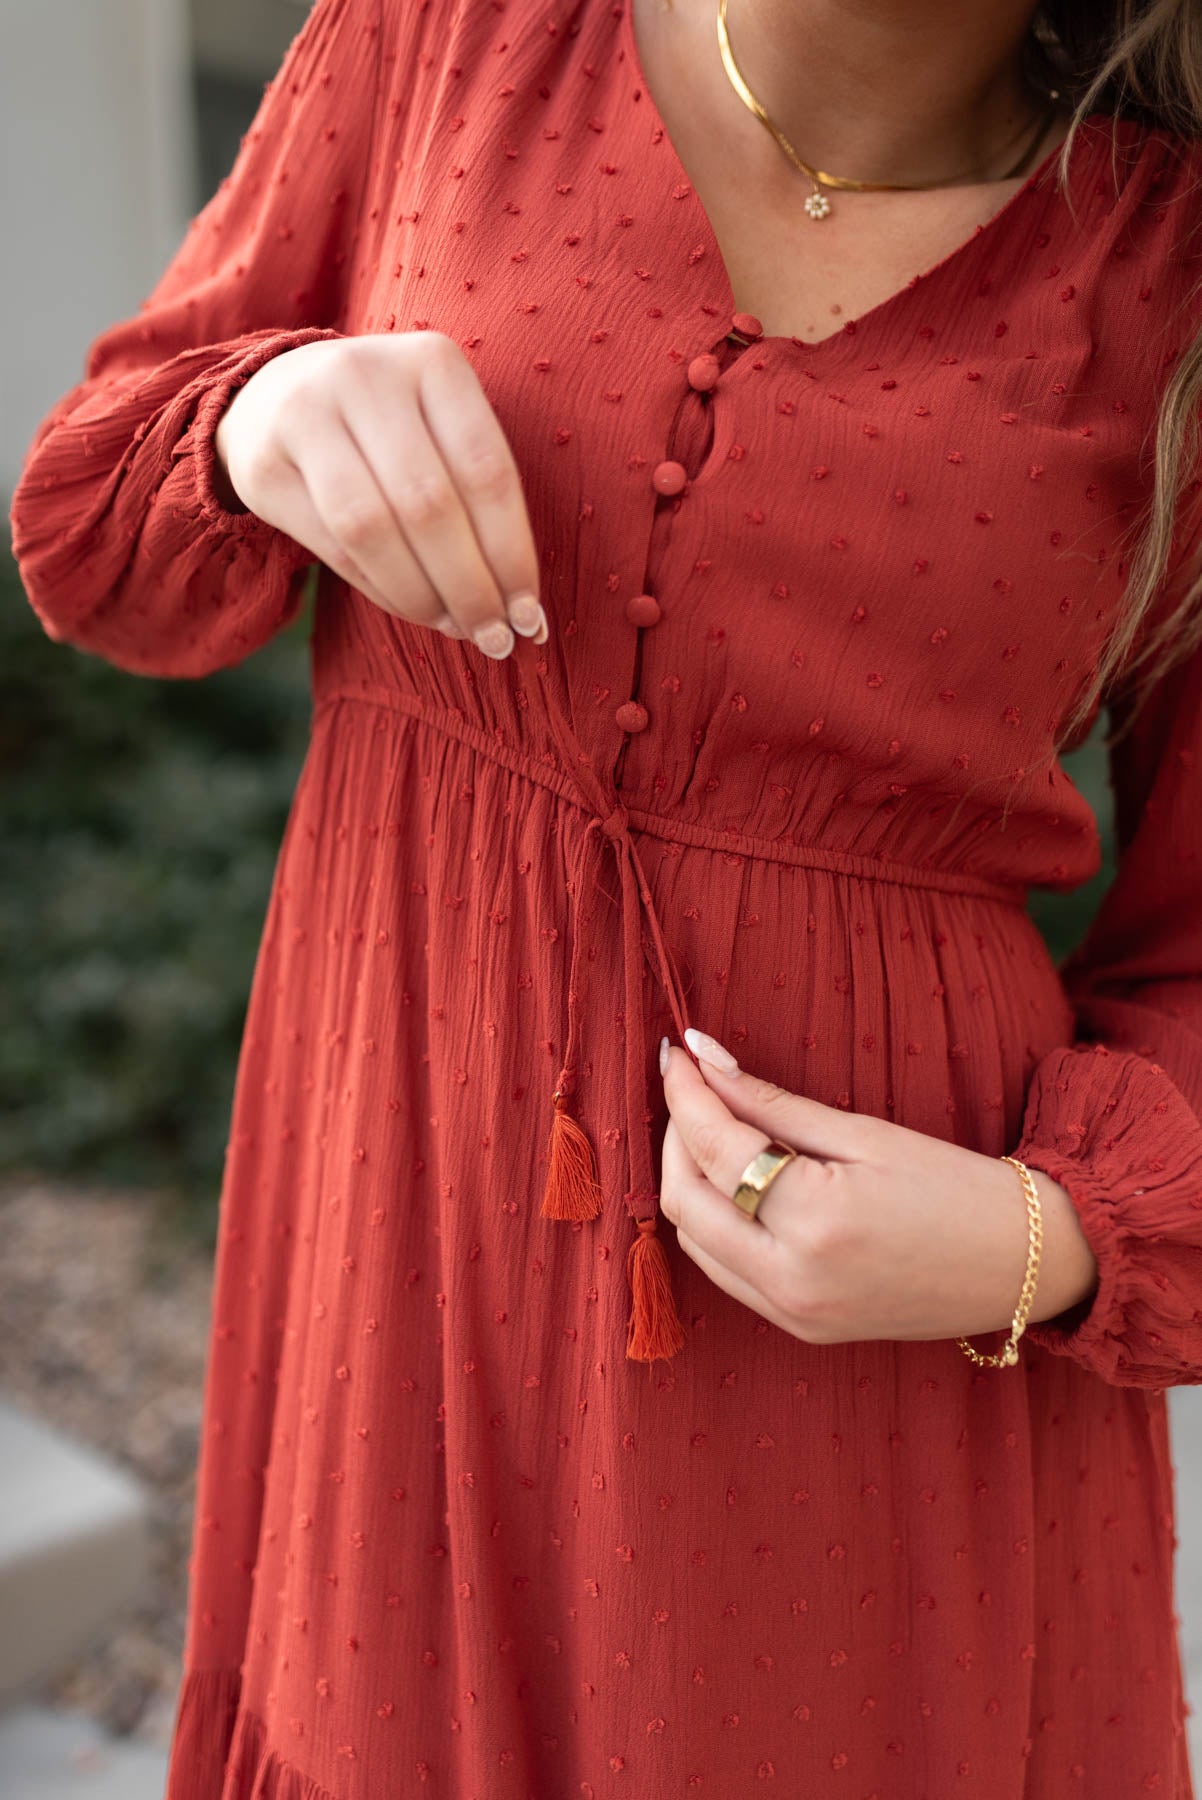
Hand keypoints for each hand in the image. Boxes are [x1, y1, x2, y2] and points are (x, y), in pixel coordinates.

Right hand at [213, 331, 546, 657]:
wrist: (276, 393)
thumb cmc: (393, 427)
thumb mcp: (443, 427)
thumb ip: (479, 497)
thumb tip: (520, 611)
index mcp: (432, 360)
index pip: (485, 470)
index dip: (511, 552)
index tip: (530, 614)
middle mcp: (364, 376)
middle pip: (429, 504)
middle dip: (470, 587)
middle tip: (497, 639)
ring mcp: (304, 415)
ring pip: (373, 530)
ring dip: (424, 596)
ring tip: (457, 629)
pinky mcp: (263, 467)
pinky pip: (333, 548)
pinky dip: (382, 591)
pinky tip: (413, 609)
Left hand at [658, 1030, 1099, 1348]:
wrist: (1023, 1265)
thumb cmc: (955, 1187)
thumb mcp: (865, 1132)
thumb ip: (772, 1103)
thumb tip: (705, 1059)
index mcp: (815, 1223)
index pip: (713, 1148)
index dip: (686, 1094)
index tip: (678, 1052)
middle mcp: (792, 1280)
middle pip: (684, 1202)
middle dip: (675, 1137)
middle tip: (693, 1087)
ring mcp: (794, 1314)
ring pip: (694, 1243)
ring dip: (690, 1181)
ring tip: (712, 1128)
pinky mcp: (802, 1329)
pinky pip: (725, 1273)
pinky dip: (714, 1223)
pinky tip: (737, 1183)